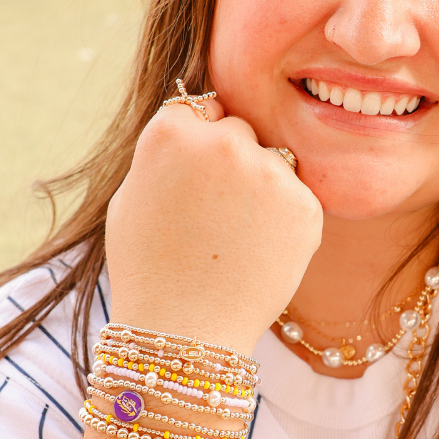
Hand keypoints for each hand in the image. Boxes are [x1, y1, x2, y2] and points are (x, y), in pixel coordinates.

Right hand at [105, 96, 321, 350]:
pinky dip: (284, 220)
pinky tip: (257, 252)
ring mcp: (269, 172)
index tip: (190, 182)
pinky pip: (297, 197)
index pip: (198, 109)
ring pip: (273, 162)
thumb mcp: (132, 195)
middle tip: (213, 216)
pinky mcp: (306, 205)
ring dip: (261, 188)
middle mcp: (223, 141)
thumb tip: (196, 120)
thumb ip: (165, 151)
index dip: (195, 145)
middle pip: (238, 131)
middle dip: (230, 162)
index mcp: (172, 132)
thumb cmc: (148, 268)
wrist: (186, 329)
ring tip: (234, 239)